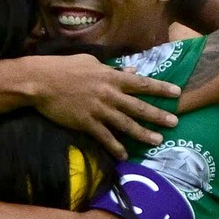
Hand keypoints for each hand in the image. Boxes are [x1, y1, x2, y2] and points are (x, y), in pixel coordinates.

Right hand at [28, 54, 180, 157]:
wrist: (41, 82)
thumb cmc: (64, 68)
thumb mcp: (91, 62)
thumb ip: (113, 69)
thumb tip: (132, 71)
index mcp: (111, 77)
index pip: (141, 83)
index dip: (160, 88)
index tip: (177, 93)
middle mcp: (109, 94)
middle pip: (138, 107)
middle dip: (158, 115)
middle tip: (175, 123)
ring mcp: (98, 110)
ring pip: (125, 124)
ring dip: (142, 134)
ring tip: (157, 141)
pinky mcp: (86, 123)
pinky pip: (104, 137)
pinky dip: (115, 147)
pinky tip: (124, 155)